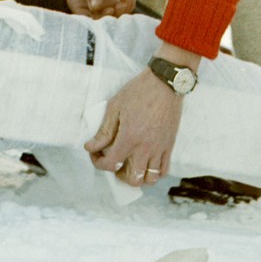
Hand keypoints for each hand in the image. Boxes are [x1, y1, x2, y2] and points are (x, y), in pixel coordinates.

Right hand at [68, 0, 135, 17]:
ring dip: (123, 11)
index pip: (86, 20)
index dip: (98, 20)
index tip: (109, 11)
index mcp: (77, 2)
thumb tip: (95, 6)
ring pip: (114, 17)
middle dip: (113, 16)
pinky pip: (122, 7)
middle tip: (120, 4)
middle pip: (101, 21)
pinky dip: (128, 4)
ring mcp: (102, 3)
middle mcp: (88, 6)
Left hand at [84, 68, 182, 185]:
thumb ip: (104, 131)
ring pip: (150, 179)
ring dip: (138, 177)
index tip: (95, 153)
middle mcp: (145, 147)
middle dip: (119, 175)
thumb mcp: (115, 106)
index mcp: (129, 137)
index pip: (111, 164)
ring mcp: (160, 148)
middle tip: (114, 162)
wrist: (165, 82)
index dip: (98, 162)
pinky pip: (164, 170)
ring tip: (131, 164)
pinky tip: (146, 163)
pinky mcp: (170, 144)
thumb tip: (91, 147)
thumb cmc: (139, 91)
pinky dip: (154, 173)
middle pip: (132, 179)